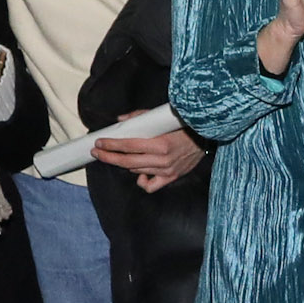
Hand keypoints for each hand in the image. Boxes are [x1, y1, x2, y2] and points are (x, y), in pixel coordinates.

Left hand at [94, 122, 208, 192]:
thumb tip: (121, 120)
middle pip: (127, 161)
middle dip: (109, 156)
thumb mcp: (161, 116)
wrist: (205, 136)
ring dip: (124, 164)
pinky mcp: (171, 176)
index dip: (111, 145)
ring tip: (118, 156)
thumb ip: (140, 117)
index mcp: (161, 143)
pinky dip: (142, 179)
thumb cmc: (183, 124)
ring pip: (136, 171)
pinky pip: (150, 185)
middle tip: (98, 152)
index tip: (99, 143)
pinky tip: (140, 172)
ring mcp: (167, 170)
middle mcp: (163, 159)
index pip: (128, 146)